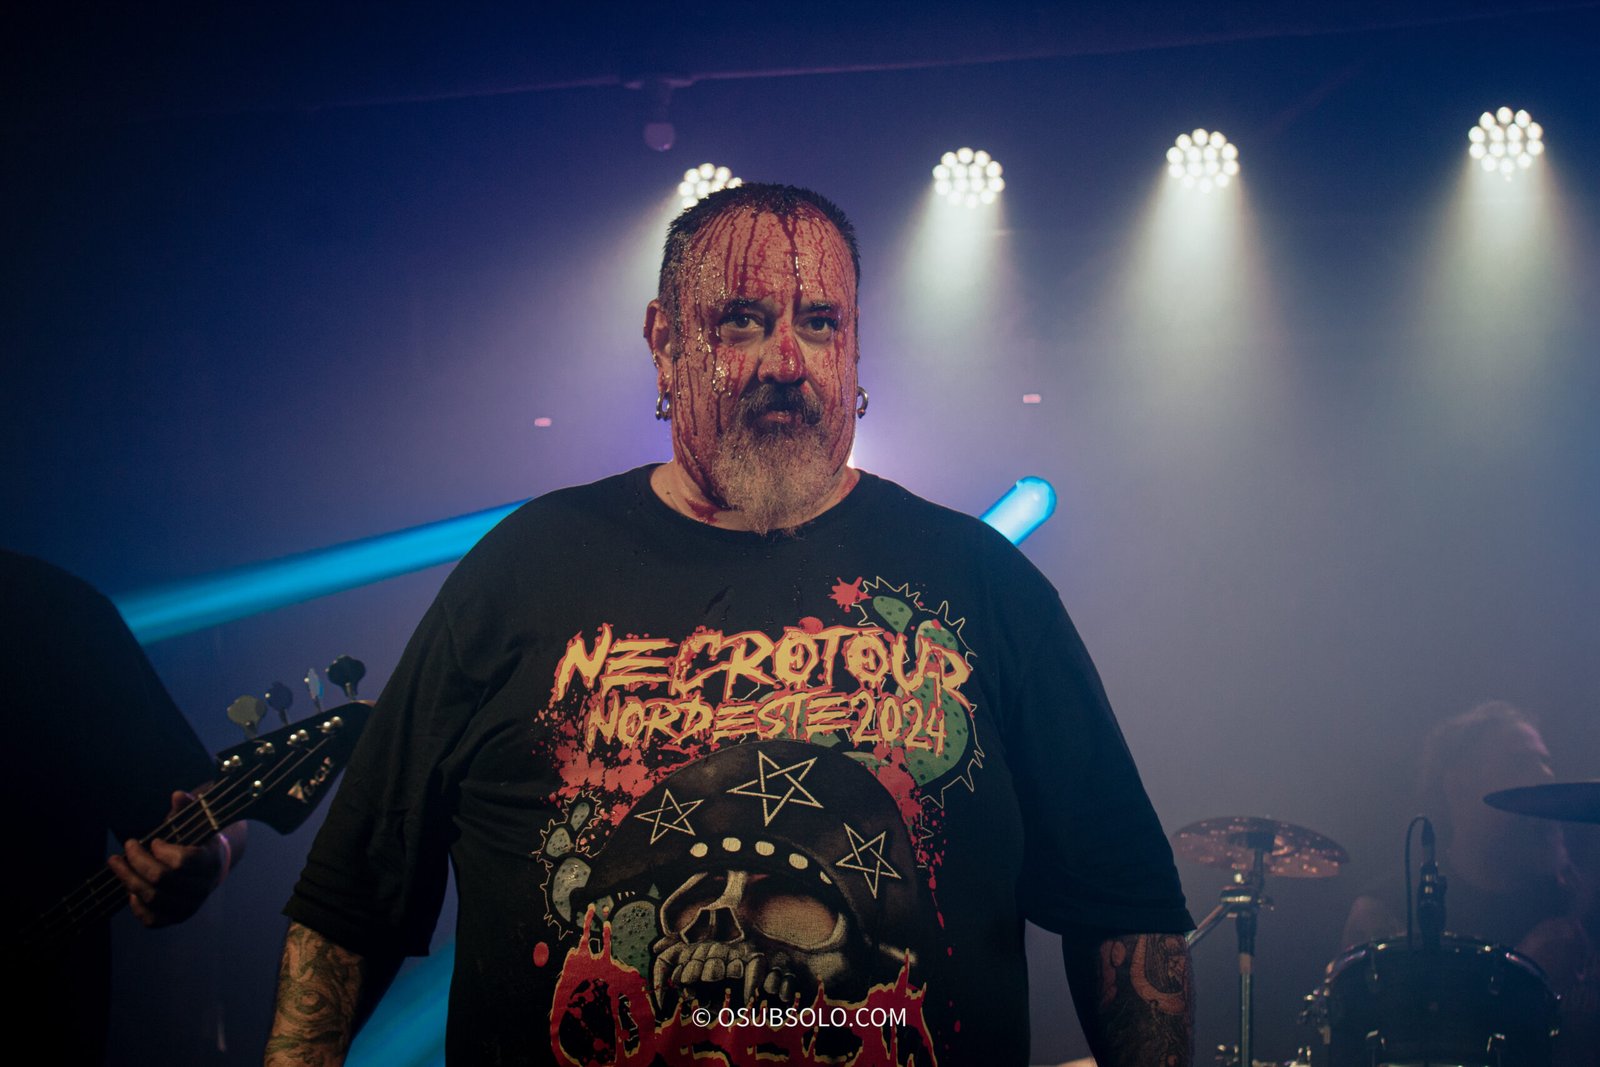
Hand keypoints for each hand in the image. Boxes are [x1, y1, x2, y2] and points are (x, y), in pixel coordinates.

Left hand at [106, 790, 227, 926]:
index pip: (183, 861)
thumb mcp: (195, 822)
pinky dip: (135, 905)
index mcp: (211, 862)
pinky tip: (129, 889)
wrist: (210, 868)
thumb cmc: (197, 841)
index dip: (162, 850)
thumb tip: (177, 795)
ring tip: (116, 863)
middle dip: (137, 860)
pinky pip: (151, 919)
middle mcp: (203, 888)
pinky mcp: (176, 918)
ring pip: (152, 898)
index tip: (153, 841)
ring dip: (128, 879)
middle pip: (162, 879)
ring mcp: (190, 906)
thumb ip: (187, 808)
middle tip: (127, 846)